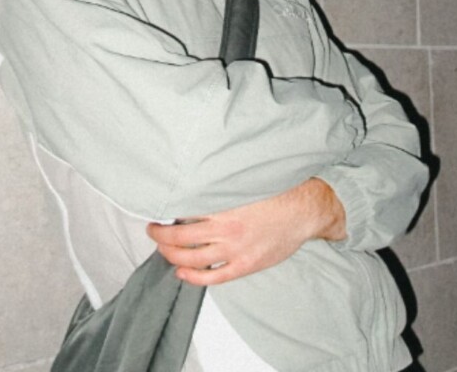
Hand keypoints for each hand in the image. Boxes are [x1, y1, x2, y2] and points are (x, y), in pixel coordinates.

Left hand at [146, 178, 345, 285]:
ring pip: (192, 259)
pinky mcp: (245, 265)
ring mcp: (234, 250)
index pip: (183, 213)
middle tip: (153, 230)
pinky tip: (182, 273)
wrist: (303, 210)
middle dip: (161, 236)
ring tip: (162, 249)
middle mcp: (225, 229)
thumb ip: (219, 185)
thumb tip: (196, 179)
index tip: (157, 212)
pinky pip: (213, 276)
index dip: (165, 215)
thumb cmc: (275, 192)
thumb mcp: (243, 183)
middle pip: (180, 238)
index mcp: (222, 206)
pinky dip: (193, 277)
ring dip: (171, 255)